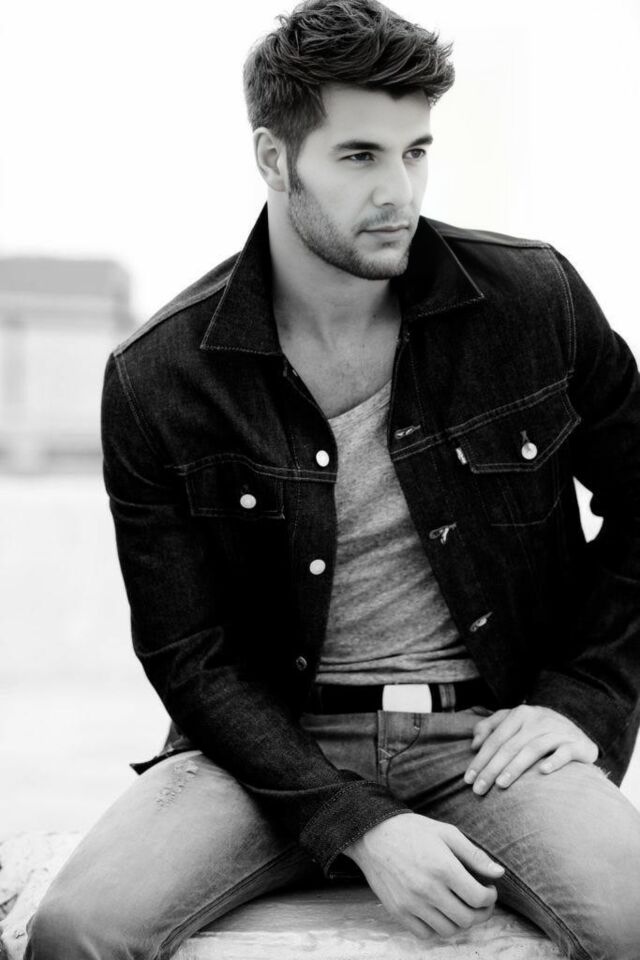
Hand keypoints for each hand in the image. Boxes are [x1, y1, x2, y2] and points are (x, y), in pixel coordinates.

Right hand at [343, 812, 504, 940]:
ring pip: (448, 930)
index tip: (488, 889)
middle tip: (479, 901)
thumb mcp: (446, 833)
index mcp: (443, 868)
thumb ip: (474, 854)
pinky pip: (425, 934)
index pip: (479, 898)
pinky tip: (438, 910)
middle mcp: (428, 889)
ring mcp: (412, 904)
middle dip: (481, 912)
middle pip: (467, 918)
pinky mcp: (398, 912)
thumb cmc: (412, 830)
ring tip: (460, 906)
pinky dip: (437, 928)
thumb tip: (499, 873)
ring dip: (460, 921)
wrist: (372, 834)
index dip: (490, 897)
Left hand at [465, 703, 598, 794]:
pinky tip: (542, 772)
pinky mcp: (577, 744)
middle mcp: (539, 719)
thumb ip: (491, 728)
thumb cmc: (537, 729)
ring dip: (516, 767)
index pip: (496, 739)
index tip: (468, 779)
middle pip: (510, 746)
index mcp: (520, 713)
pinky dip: (554, 761)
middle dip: (492, 768)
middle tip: (479, 788)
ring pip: (533, 749)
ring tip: (501, 785)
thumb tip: (474, 744)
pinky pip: (565, 753)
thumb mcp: (514, 722)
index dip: (480, 759)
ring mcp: (558, 731)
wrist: (577, 728)